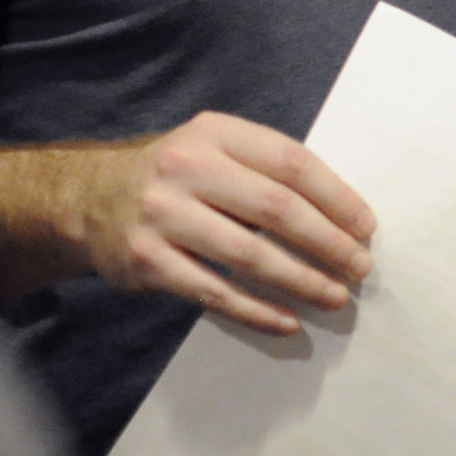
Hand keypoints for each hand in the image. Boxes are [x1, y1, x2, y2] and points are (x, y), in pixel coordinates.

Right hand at [78, 111, 375, 334]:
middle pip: (275, 209)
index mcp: (215, 133)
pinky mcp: (147, 260)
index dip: (336, 197)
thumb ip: (267, 169)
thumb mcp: (216, 149)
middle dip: (327, 242)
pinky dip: (256, 311)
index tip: (366, 227)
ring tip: (335, 297)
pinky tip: (287, 322)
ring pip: (248, 255)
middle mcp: (187, 167)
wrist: (90, 199)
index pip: (292, 162)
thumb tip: (342, 215)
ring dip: (300, 280)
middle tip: (360, 267)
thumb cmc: (177, 177)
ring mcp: (163, 214)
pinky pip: (213, 292)